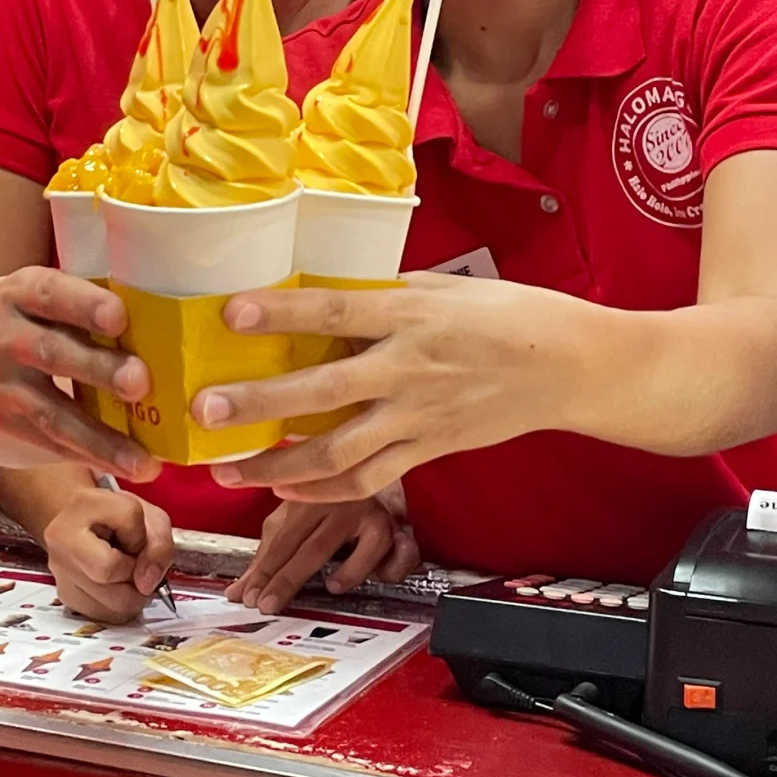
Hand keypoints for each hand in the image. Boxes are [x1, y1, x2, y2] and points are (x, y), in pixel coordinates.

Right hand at [0, 268, 159, 478]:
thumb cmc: (10, 319)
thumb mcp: (30, 297)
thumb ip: (78, 306)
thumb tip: (157, 323)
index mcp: (20, 295)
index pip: (51, 294)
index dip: (85, 305)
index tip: (118, 317)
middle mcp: (7, 338)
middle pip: (52, 354)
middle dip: (98, 370)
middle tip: (139, 381)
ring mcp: (3, 386)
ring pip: (52, 413)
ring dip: (101, 438)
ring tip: (141, 457)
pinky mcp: (5, 424)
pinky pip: (50, 444)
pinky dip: (91, 457)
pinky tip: (128, 466)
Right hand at [45, 486, 172, 624]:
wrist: (88, 527)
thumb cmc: (119, 520)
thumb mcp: (149, 517)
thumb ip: (160, 544)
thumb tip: (147, 583)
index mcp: (85, 503)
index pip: (128, 517)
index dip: (142, 531)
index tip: (135, 535)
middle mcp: (62, 536)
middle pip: (108, 570)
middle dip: (134, 572)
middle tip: (134, 562)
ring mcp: (59, 569)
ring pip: (108, 602)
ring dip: (131, 594)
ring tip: (126, 575)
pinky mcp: (64, 595)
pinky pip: (103, 615)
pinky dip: (119, 607)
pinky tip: (115, 587)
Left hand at [192, 274, 597, 501]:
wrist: (571, 366)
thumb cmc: (508, 315)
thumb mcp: (446, 286)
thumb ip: (386, 291)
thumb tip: (327, 288)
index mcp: (412, 315)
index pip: (336, 309)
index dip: (283, 313)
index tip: (231, 312)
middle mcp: (411, 367)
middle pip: (324, 391)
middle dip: (260, 404)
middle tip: (206, 409)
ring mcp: (420, 416)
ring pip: (339, 453)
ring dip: (278, 465)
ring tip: (227, 467)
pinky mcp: (431, 449)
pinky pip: (370, 479)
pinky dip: (324, 490)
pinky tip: (285, 490)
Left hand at [226, 497, 419, 613]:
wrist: (369, 460)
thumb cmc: (325, 497)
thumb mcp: (292, 520)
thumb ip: (267, 556)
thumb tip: (236, 592)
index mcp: (304, 497)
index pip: (280, 540)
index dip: (262, 572)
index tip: (246, 597)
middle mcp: (335, 501)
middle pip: (311, 546)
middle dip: (287, 579)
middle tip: (269, 604)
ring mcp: (367, 512)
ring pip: (361, 546)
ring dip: (347, 570)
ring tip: (331, 588)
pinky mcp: (394, 525)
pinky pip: (398, 551)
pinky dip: (390, 566)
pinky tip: (377, 575)